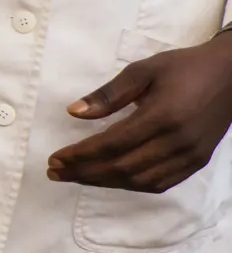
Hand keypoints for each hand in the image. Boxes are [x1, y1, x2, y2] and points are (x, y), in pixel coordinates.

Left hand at [47, 35, 231, 192]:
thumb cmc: (184, 67)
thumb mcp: (143, 70)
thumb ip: (108, 94)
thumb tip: (73, 112)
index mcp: (163, 116)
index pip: (112, 144)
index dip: (81, 155)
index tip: (54, 158)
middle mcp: (177, 142)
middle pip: (123, 168)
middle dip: (85, 172)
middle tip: (55, 172)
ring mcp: (190, 156)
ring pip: (140, 181)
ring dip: (104, 182)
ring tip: (76, 175)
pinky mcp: (197, 162)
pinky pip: (160, 183)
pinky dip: (131, 185)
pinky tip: (110, 178)